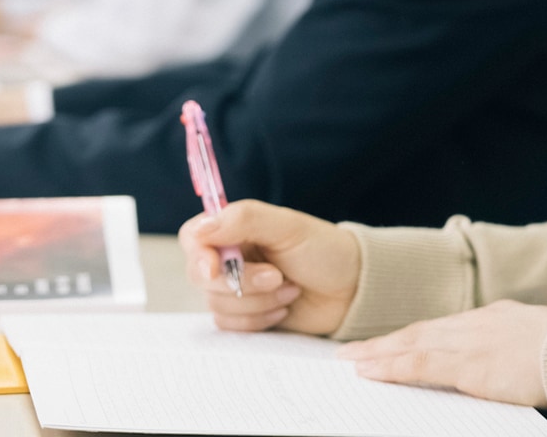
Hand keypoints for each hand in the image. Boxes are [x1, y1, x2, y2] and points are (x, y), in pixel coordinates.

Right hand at [178, 199, 360, 335]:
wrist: (353, 290)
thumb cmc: (323, 250)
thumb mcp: (287, 226)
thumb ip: (243, 220)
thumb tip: (202, 229)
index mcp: (233, 228)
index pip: (193, 238)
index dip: (199, 256)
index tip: (215, 268)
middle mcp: (228, 257)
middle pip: (200, 276)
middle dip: (242, 282)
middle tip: (278, 276)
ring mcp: (235, 290)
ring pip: (218, 305)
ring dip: (258, 302)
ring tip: (290, 289)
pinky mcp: (246, 317)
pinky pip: (232, 326)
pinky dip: (260, 319)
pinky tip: (284, 307)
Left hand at [337, 301, 546, 407]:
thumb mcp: (538, 344)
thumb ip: (514, 349)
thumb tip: (505, 363)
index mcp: (492, 318)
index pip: (440, 329)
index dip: (411, 337)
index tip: (388, 343)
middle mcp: (473, 324)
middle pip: (417, 333)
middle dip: (383, 343)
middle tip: (351, 352)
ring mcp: (468, 342)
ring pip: (409, 345)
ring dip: (377, 354)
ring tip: (350, 362)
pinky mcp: (467, 364)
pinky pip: (418, 365)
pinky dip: (391, 367)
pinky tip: (371, 372)